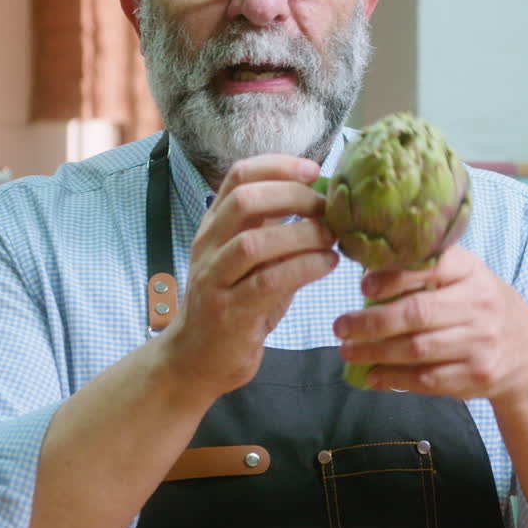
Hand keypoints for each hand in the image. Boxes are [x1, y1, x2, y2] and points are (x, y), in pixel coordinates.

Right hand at [159, 155, 338, 399]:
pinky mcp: (228, 313)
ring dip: (300, 235)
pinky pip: (266, 282)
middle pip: (243, 200)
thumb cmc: (234, 305)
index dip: (278, 166)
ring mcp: (214, 280)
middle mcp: (208, 247)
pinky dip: (303, 268)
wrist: (195, 361)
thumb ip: (273, 230)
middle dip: (292, 196)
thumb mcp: (251, 261)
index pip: (238, 176)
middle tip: (326, 208)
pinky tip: (327, 265)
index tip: (314, 170)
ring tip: (332, 238)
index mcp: (214, 226)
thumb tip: (319, 198)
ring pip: (253, 242)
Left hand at [333, 246, 527, 402]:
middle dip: (370, 322)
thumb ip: (427, 272)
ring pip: (416, 350)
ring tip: (348, 351)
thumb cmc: (482, 307)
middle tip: (340, 326)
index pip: (431, 267)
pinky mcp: (476, 375)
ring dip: (375, 352)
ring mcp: (480, 343)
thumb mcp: (466, 278)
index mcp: (473, 271)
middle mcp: (480, 304)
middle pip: (416, 313)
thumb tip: (367, 275)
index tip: (363, 286)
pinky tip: (373, 376)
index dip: (393, 277)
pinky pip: (427, 379)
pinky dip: (394, 379)